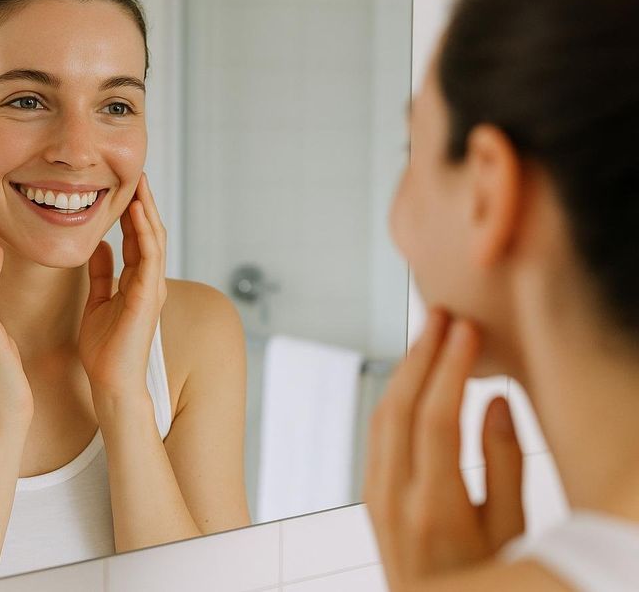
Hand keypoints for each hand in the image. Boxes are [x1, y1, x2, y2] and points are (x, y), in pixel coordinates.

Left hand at [79, 173, 167, 406]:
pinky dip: (145, 232)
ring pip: (154, 239)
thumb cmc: (105, 350)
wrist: (111, 382)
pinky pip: (150, 257)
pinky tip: (136, 211)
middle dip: (144, 202)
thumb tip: (100, 245)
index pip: (138, 237)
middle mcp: (149, 281)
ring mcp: (152, 288)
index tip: (125, 184)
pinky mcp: (148, 297)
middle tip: (137, 172)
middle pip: (150, 232)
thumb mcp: (98, 302)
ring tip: (140, 182)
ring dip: (147, 209)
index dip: (133, 210)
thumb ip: (102, 273)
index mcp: (137, 282)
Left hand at [364, 309, 524, 590]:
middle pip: (399, 408)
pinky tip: (412, 376)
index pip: (436, 420)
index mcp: (435, 508)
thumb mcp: (510, 530)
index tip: (465, 329)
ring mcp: (375, 496)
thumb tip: (494, 399)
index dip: (449, 368)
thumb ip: (504, 464)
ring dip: (403, 369)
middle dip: (420, 354)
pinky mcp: (369, 494)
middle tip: (441, 314)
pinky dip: (393, 396)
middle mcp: (394, 498)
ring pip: (381, 416)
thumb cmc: (484, 576)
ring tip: (428, 334)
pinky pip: (376, 433)